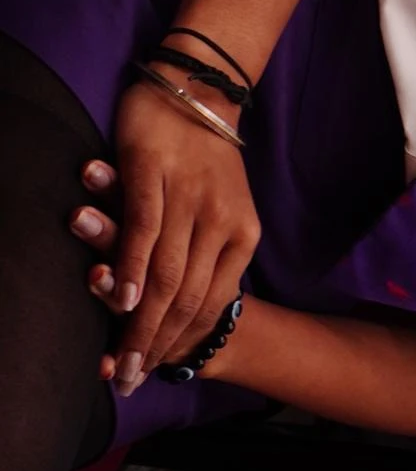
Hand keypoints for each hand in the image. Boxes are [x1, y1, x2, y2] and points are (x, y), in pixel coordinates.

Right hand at [107, 78, 259, 393]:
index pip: (210, 301)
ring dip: (140, 322)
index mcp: (243, 235)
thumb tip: (175, 308)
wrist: (196, 90)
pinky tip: (121, 299)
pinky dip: (134, 269)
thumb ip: (199, 256)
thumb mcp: (216, 212)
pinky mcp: (158, 177)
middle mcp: (223, 221)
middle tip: (128, 380)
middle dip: (157, 344)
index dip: (180, 340)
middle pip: (189, 297)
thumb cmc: (201, 160)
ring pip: (169, 274)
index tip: (153, 372)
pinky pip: (147, 232)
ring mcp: (193, 200)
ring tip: (118, 359)